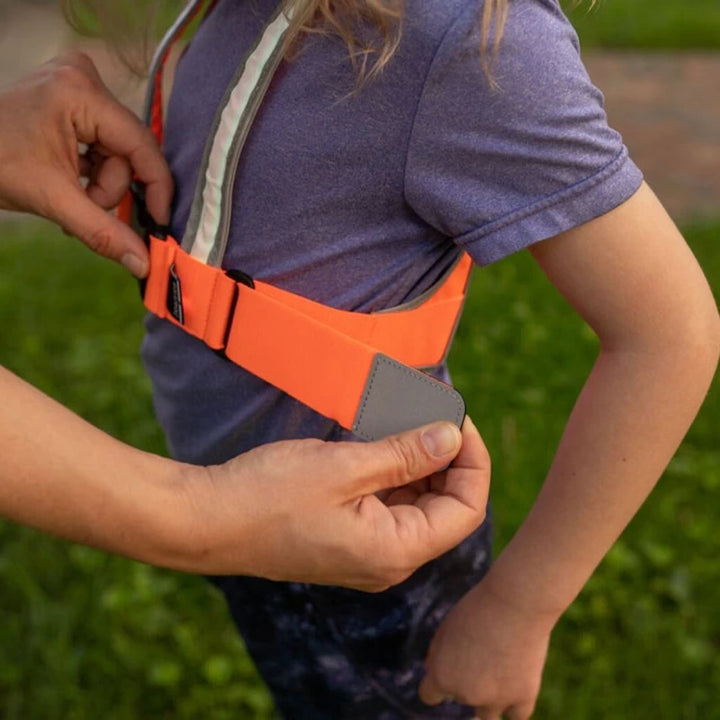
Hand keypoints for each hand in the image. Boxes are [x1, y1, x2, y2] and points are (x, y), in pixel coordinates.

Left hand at [0, 52, 172, 276]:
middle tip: (83, 204)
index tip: (159, 222)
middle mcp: (85, 79)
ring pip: (117, 152)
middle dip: (110, 187)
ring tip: (71, 194)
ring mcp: (79, 85)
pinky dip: (93, 171)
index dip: (156, 188)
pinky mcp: (75, 97)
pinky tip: (72, 180)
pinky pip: (105, 143)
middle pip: (128, 151)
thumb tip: (144, 264)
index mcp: (81, 94)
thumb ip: (104, 232)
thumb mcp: (54, 201)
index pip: (141, 146)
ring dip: (100, 183)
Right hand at [170, 418, 489, 589]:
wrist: (208, 521)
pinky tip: (382, 442)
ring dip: (419, 462)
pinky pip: (387, 506)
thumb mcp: (346, 467)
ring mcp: (367, 552)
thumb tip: (452, 437)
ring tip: (408, 419)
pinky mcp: (348, 539)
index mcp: (396, 551)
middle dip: (447, 458)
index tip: (457, 419)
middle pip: (444, 508)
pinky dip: (393, 473)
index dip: (473, 461)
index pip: (466, 509)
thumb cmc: (269, 495)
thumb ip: (406, 455)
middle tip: (434, 412)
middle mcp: (388, 560)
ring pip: (416, 505)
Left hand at [419, 576, 554, 718]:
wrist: (516, 603)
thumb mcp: (446, 625)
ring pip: (486, 714)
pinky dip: (514, 706)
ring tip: (496, 671)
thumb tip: (433, 671)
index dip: (436, 684)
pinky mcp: (524, 697)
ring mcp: (496, 699)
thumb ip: (437, 653)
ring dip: (488, 698)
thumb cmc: (478, 607)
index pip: (429, 696)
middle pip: (461, 698)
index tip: (447, 671)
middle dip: (467, 680)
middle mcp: (466, 693)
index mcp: (442, 675)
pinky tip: (514, 692)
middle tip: (480, 653)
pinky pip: (516, 717)